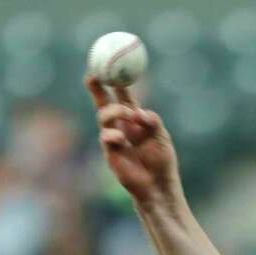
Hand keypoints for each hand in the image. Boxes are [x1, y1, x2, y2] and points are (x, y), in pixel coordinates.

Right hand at [85, 76, 178, 203]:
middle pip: (105, 102)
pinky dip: (113, 135)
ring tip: (127, 115)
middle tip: (93, 74)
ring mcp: (114, 138)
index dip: (118, 82)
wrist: (158, 187)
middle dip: (97, 88)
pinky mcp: (110, 153)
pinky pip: (106, 137)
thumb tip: (140, 113)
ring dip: (114, 111)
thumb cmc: (162, 162)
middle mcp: (122, 126)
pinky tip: (122, 140)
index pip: (123, 97)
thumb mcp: (162, 137)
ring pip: (104, 116)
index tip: (115, 66)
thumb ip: (153, 122)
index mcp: (135, 120)